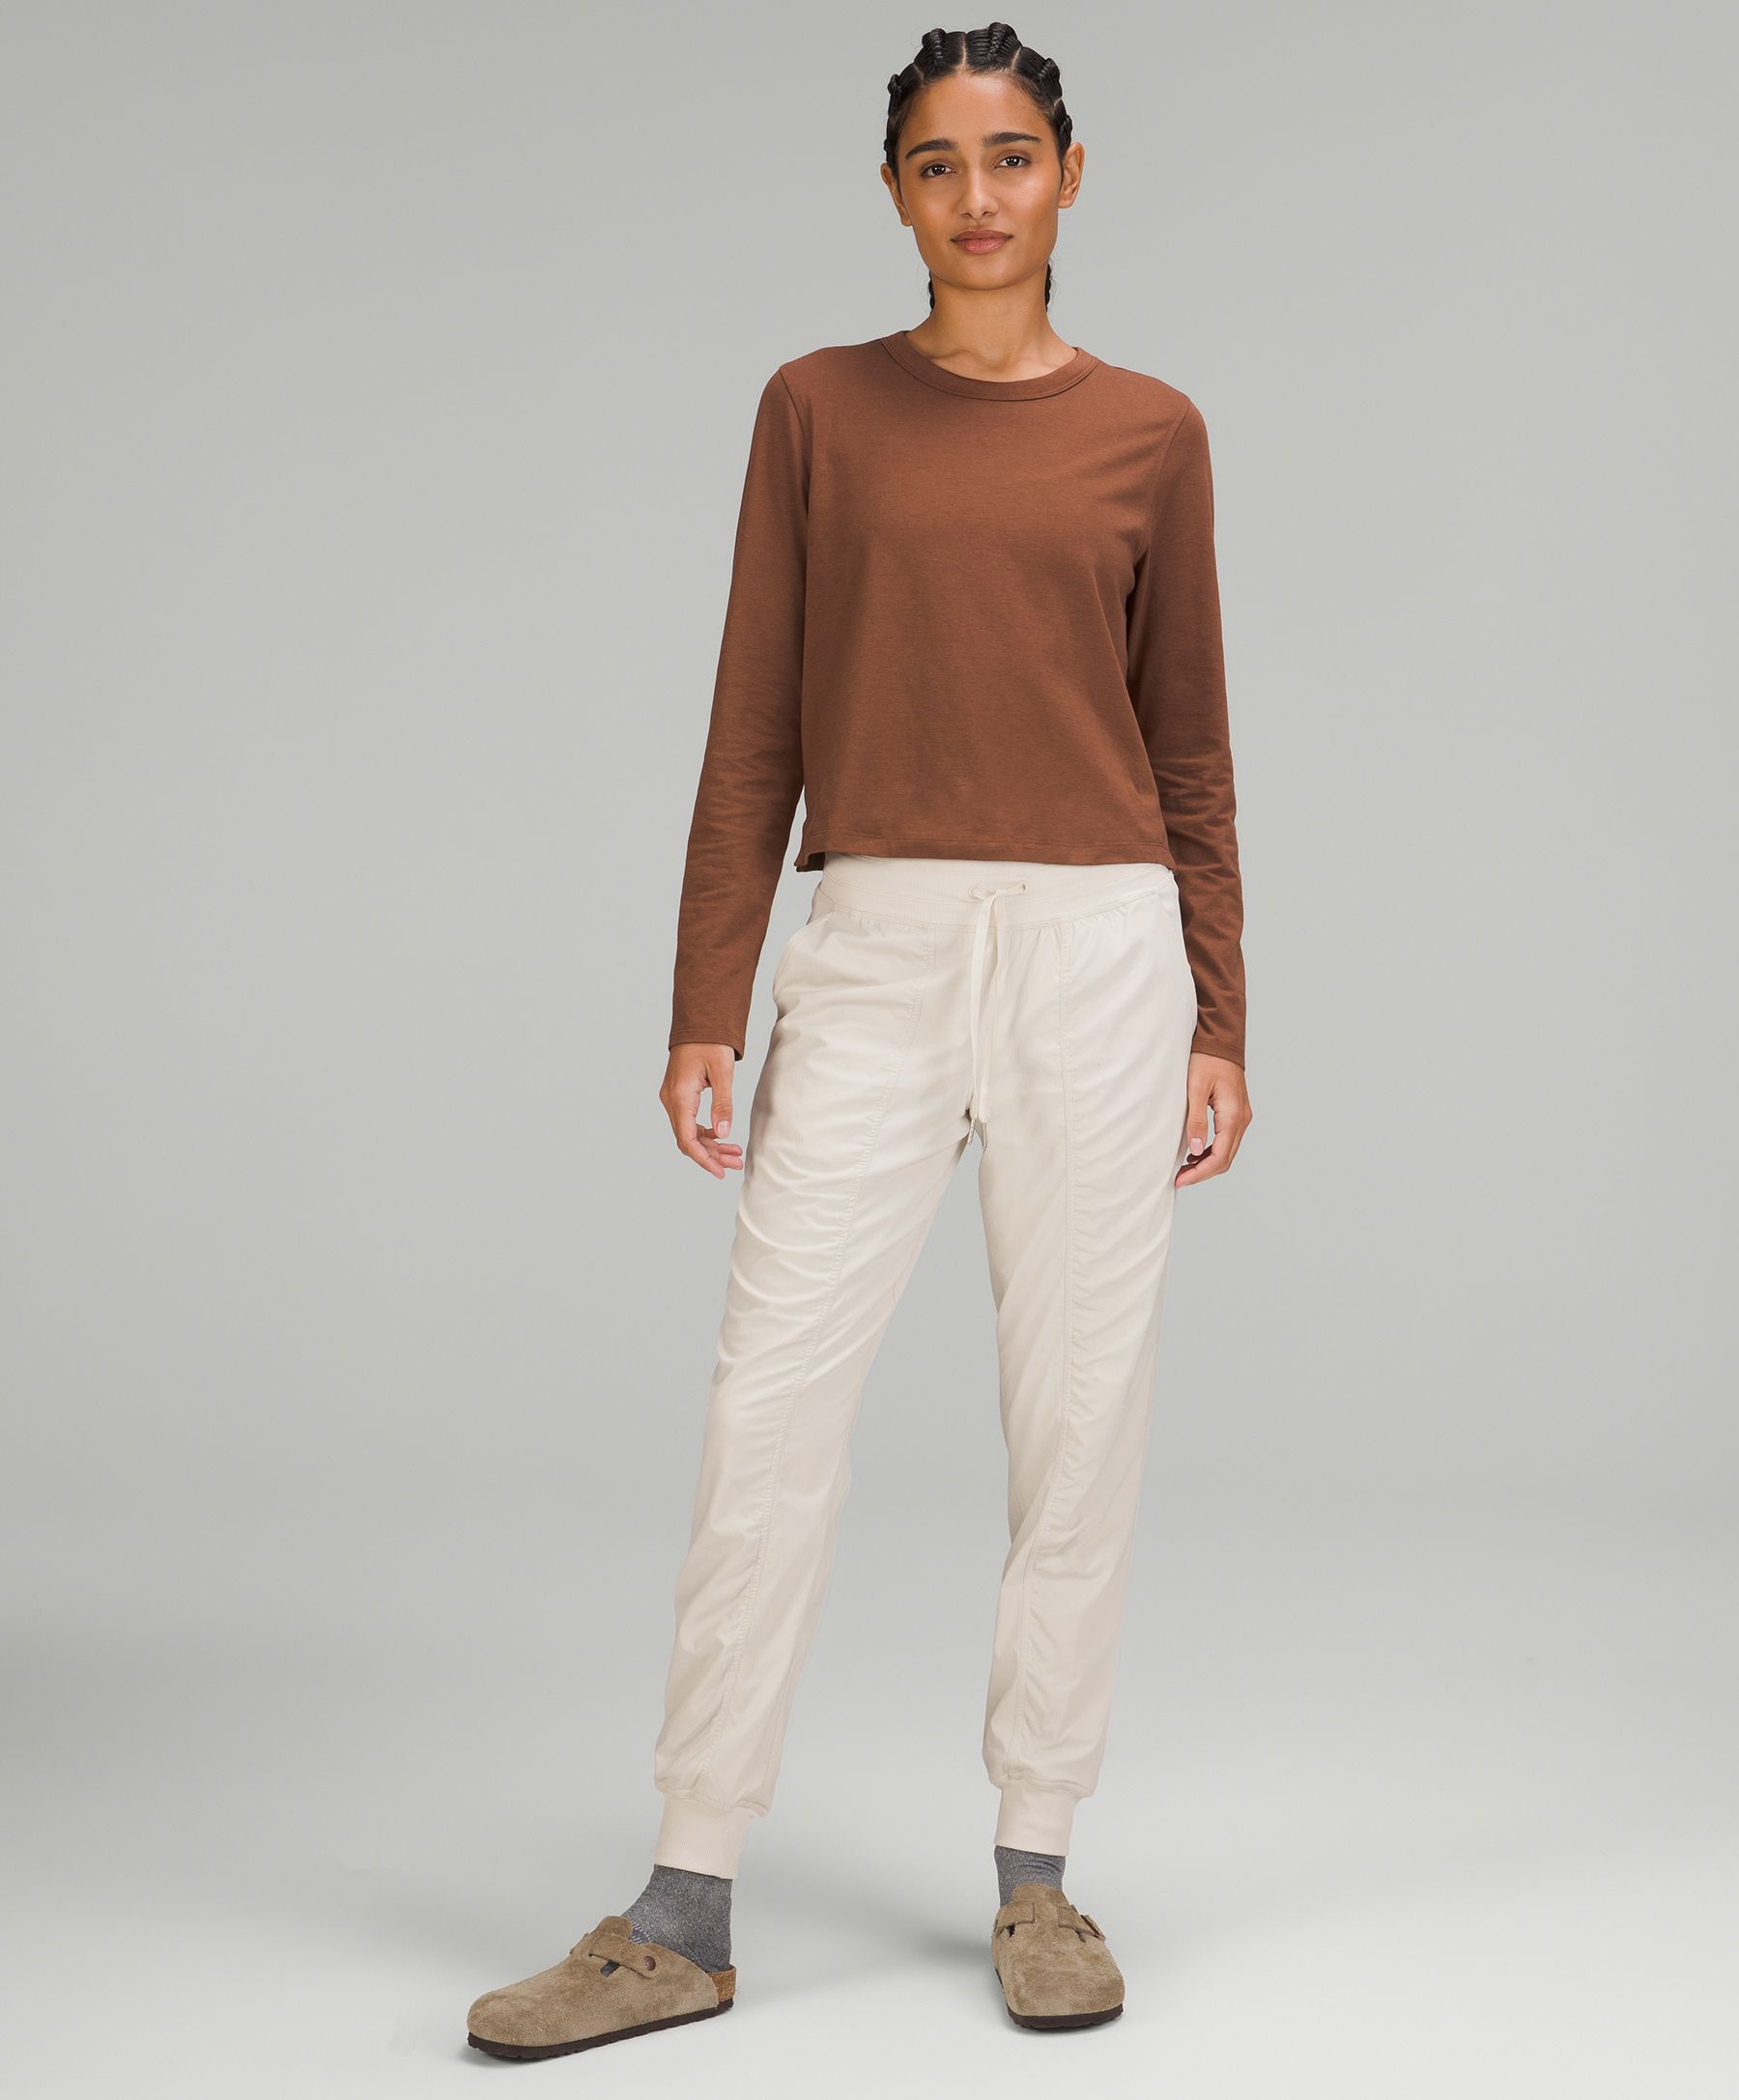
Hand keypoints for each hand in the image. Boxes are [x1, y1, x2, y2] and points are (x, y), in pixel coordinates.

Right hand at [661, 1044, 743, 1177]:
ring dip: (710, 1145)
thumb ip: (722, 1103)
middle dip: (711, 1155)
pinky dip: (705, 1132)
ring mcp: (673, 1098)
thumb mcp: (722, 1072)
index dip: (703, 1159)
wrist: (698, 1022)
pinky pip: (689, 1122)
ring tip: (734, 1154)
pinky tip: (722, 1136)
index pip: (687, 1139)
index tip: (720, 1172)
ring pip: (688, 1132)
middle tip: (736, 1164)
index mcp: (680, 1096)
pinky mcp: (679, 1095)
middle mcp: (671, 1100)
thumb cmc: (710, 1042)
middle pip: (687, 1140)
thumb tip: (723, 1132)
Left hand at [1176, 1053, 1251, 1186]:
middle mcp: (1242, 1119)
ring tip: (1184, 1168)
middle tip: (1179, 1178)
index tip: (1180, 1179)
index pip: (1219, 1157)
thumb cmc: (1206, 1060)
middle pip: (1225, 1159)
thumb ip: (1196, 1120)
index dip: (1200, 1173)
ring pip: (1227, 1151)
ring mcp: (1241, 1116)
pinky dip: (1212, 1151)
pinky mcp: (1236, 1112)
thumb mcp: (1195, 1089)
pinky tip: (1195, 1152)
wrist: (1221, 1040)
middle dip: (1203, 1172)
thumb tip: (1195, 1150)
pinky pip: (1227, 1140)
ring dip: (1207, 1163)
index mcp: (1233, 1116)